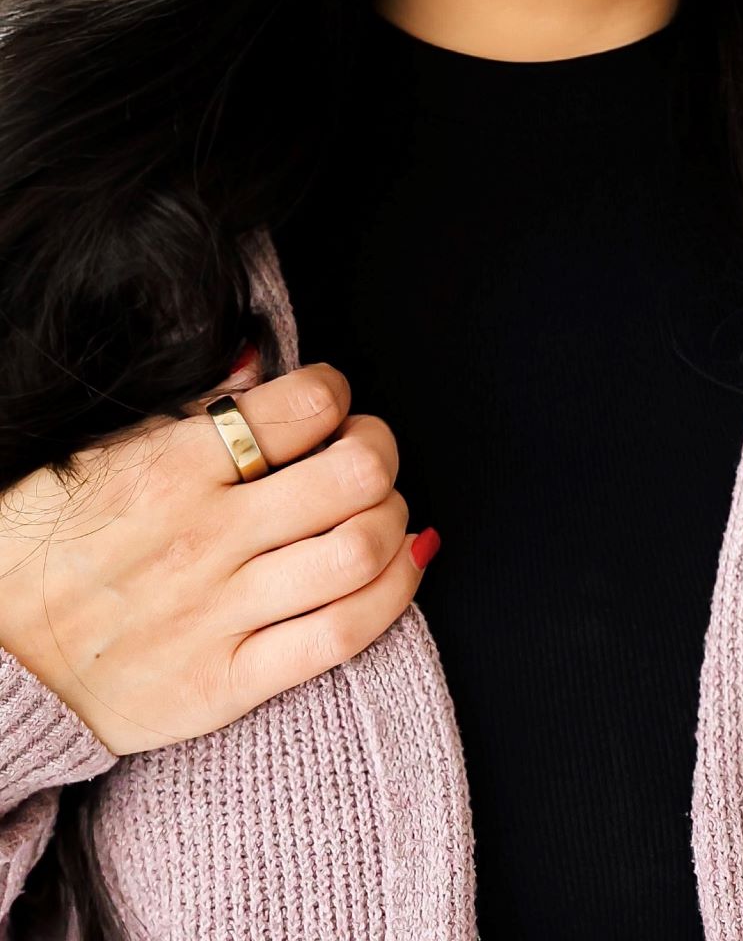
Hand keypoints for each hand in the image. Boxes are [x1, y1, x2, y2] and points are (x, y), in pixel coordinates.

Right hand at [0, 354, 434, 755]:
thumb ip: (183, 406)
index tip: (329, 403)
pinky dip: (393, 594)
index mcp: (171, 468)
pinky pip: (342, 635)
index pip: (306, 405)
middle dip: (379, 449)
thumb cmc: (40, 546)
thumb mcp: (94, 452)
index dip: (337, 391)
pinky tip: (400, 565)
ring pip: (360, 550)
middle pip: (355, 473)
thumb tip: (258, 359)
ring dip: (393, 517)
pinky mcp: (227, 684)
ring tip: (377, 509)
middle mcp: (205, 538)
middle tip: (364, 451)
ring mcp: (220, 615)